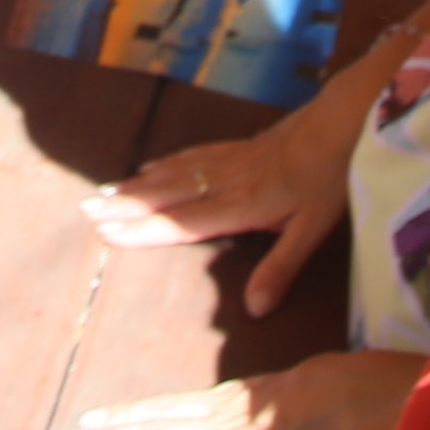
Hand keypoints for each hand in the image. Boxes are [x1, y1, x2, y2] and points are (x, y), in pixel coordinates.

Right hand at [81, 61, 380, 317]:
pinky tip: (148, 167)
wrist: (342, 120)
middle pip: (168, 195)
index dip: (144, 229)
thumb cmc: (331, 178)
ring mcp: (230, 160)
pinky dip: (164, 163)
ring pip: (174, 173)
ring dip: (136, 186)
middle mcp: (227, 181)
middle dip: (125, 205)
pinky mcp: (238, 147)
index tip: (107, 233)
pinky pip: (192, 154)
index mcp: (243, 205)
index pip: (183, 222)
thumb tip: (254, 309)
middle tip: (86, 211)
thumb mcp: (314, 230)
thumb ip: (281, 267)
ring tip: (103, 193)